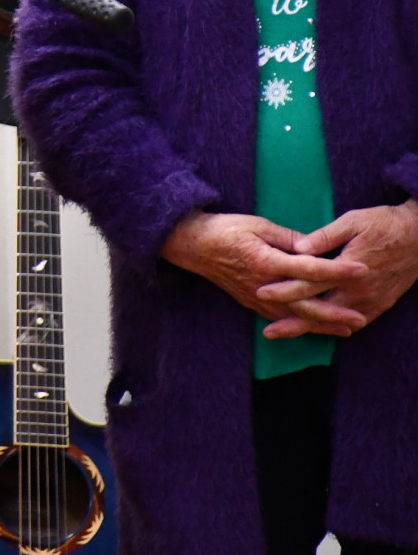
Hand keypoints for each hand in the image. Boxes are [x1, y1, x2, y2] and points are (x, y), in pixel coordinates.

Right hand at [161, 211, 367, 337]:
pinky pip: (278, 318)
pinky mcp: (249, 302)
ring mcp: (255, 297)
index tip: (361, 270)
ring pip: (293, 316)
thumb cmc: (225, 229)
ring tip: (345, 330)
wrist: (192, 244)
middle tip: (359, 318)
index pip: (309, 268)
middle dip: (334, 312)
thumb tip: (313, 247)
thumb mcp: (258, 225)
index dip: (337, 270)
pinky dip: (298, 325)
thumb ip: (288, 238)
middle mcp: (263, 285)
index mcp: (267, 261)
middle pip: (305, 303)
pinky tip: (312, 329)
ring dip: (320, 325)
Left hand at [271, 200, 417, 335]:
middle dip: (292, 322)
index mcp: (348, 269)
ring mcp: (371, 301)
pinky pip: (354, 322)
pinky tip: (318, 329)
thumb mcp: (353, 222)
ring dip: (310, 329)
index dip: (283, 290)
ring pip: (335, 321)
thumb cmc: (384, 223)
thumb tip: (297, 247)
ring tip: (286, 333)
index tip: (261, 293)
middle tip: (267, 331)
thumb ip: (324, 236)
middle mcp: (359, 291)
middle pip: (319, 311)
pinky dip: (334, 327)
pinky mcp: (380, 305)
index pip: (309, 284)